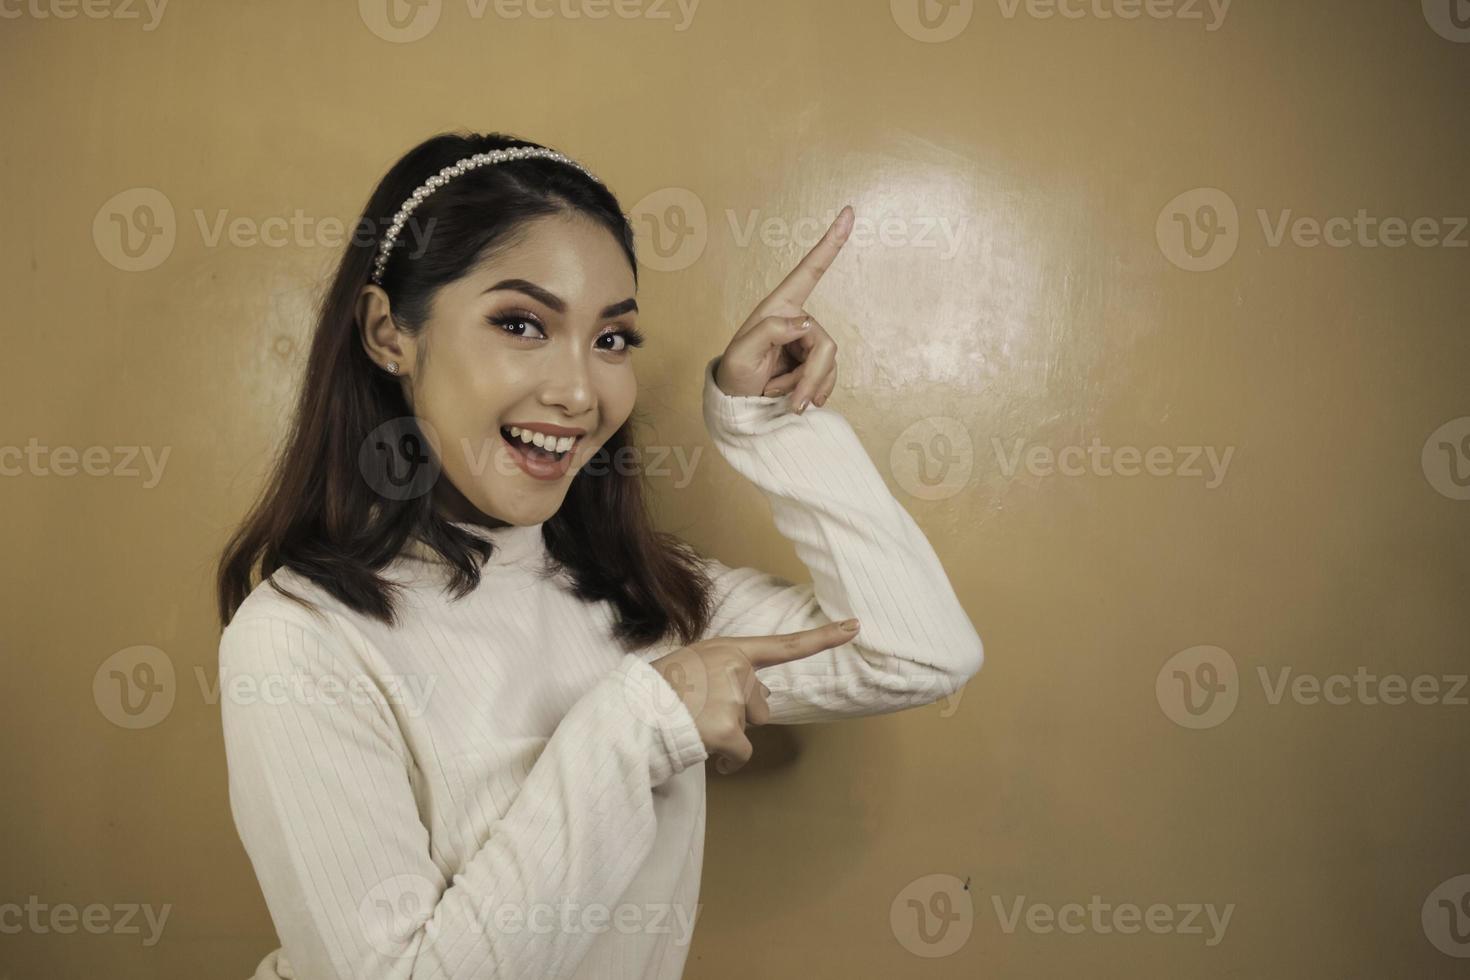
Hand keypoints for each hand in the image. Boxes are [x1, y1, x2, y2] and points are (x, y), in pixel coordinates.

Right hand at [649, 619, 860, 773]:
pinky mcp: (727, 729)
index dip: (824, 637)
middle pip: (761, 704)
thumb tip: (764, 700)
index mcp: (728, 650)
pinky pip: (741, 752)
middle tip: (700, 711)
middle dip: (738, 714)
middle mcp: (736, 669)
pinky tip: (704, 750)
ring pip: (748, 728)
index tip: (855, 626)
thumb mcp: (693, 664)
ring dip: (727, 735)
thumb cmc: (657, 691)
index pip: (785, 645)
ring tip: (692, 724)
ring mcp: (732, 699)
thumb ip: (728, 673)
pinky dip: (727, 759)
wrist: (631, 712)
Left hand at [713, 205, 854, 412]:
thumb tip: (806, 324)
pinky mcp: (814, 362)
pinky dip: (813, 392)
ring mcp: (808, 342)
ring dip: (807, 387)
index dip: (830, 243)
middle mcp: (798, 320)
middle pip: (825, 346)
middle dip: (810, 378)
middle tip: (792, 402)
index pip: (809, 271)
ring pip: (829, 365)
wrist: (739, 403)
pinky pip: (829, 377)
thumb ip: (772, 332)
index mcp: (779, 307)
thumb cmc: (734, 375)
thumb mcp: (742, 354)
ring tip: (783, 399)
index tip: (849, 214)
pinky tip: (799, 401)